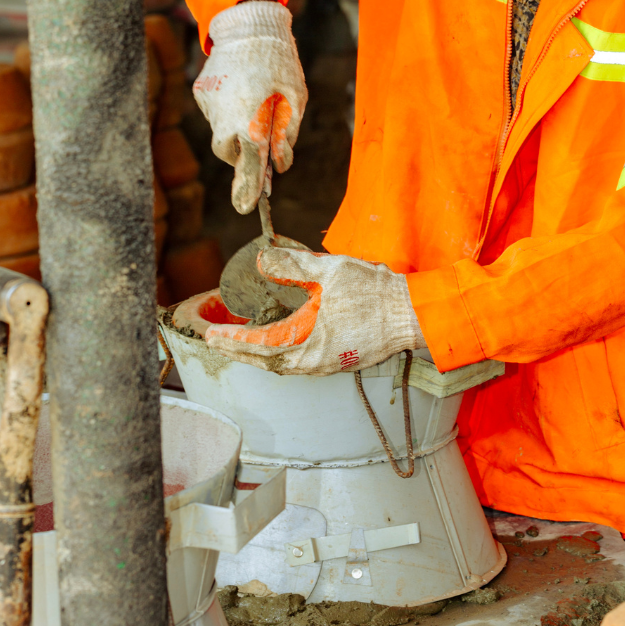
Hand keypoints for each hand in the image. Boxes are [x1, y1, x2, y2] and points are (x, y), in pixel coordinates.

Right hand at [192, 0, 307, 213]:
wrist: (247, 22)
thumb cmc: (279, 60)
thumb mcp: (295, 98)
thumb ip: (286, 135)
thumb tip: (279, 166)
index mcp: (252, 117)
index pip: (250, 163)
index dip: (249, 187)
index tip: (245, 208)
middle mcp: (224, 115)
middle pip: (229, 153)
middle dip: (242, 154)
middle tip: (259, 137)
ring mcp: (208, 104)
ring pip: (220, 132)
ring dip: (236, 128)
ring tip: (254, 100)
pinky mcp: (201, 92)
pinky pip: (215, 112)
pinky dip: (228, 109)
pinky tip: (241, 87)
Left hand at [205, 248, 425, 374]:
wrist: (412, 312)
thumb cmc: (375, 293)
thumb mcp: (328, 271)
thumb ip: (292, 265)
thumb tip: (261, 260)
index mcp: (308, 344)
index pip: (259, 347)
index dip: (233, 342)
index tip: (212, 336)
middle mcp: (315, 362)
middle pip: (267, 363)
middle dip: (240, 353)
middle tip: (219, 341)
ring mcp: (329, 364)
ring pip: (284, 365)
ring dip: (261, 355)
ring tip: (242, 343)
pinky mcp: (340, 360)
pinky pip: (301, 362)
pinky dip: (282, 354)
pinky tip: (280, 341)